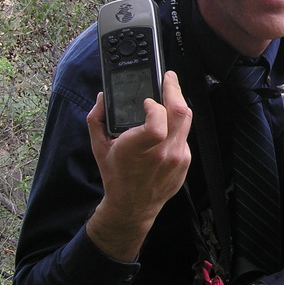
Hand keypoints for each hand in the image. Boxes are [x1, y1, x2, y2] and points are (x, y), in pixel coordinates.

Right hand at [85, 71, 192, 260]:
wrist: (132, 206)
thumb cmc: (115, 175)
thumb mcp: (99, 147)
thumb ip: (97, 118)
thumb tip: (102, 97)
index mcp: (137, 149)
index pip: (158, 122)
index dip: (155, 106)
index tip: (148, 101)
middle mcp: (161, 153)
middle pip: (180, 113)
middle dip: (175, 90)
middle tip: (169, 79)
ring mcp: (177, 157)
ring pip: (186, 121)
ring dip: (179, 104)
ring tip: (170, 94)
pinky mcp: (185, 161)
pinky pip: (185, 135)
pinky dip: (177, 125)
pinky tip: (168, 123)